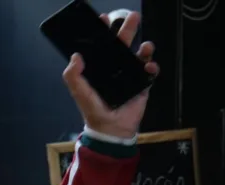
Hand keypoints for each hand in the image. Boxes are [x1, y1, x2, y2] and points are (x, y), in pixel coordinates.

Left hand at [62, 11, 158, 139]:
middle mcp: (114, 69)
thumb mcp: (80, 92)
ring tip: (145, 46)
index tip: (104, 19)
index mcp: (99, 69)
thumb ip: (73, 76)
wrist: (112, 129)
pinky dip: (152, 66)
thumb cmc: (94, 109)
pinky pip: (150, 71)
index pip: (101, 46)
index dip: (103, 32)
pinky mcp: (142, 84)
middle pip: (122, 44)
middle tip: (132, 16)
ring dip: (145, 47)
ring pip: (139, 55)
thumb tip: (75, 56)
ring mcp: (129, 76)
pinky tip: (149, 66)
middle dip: (127, 30)